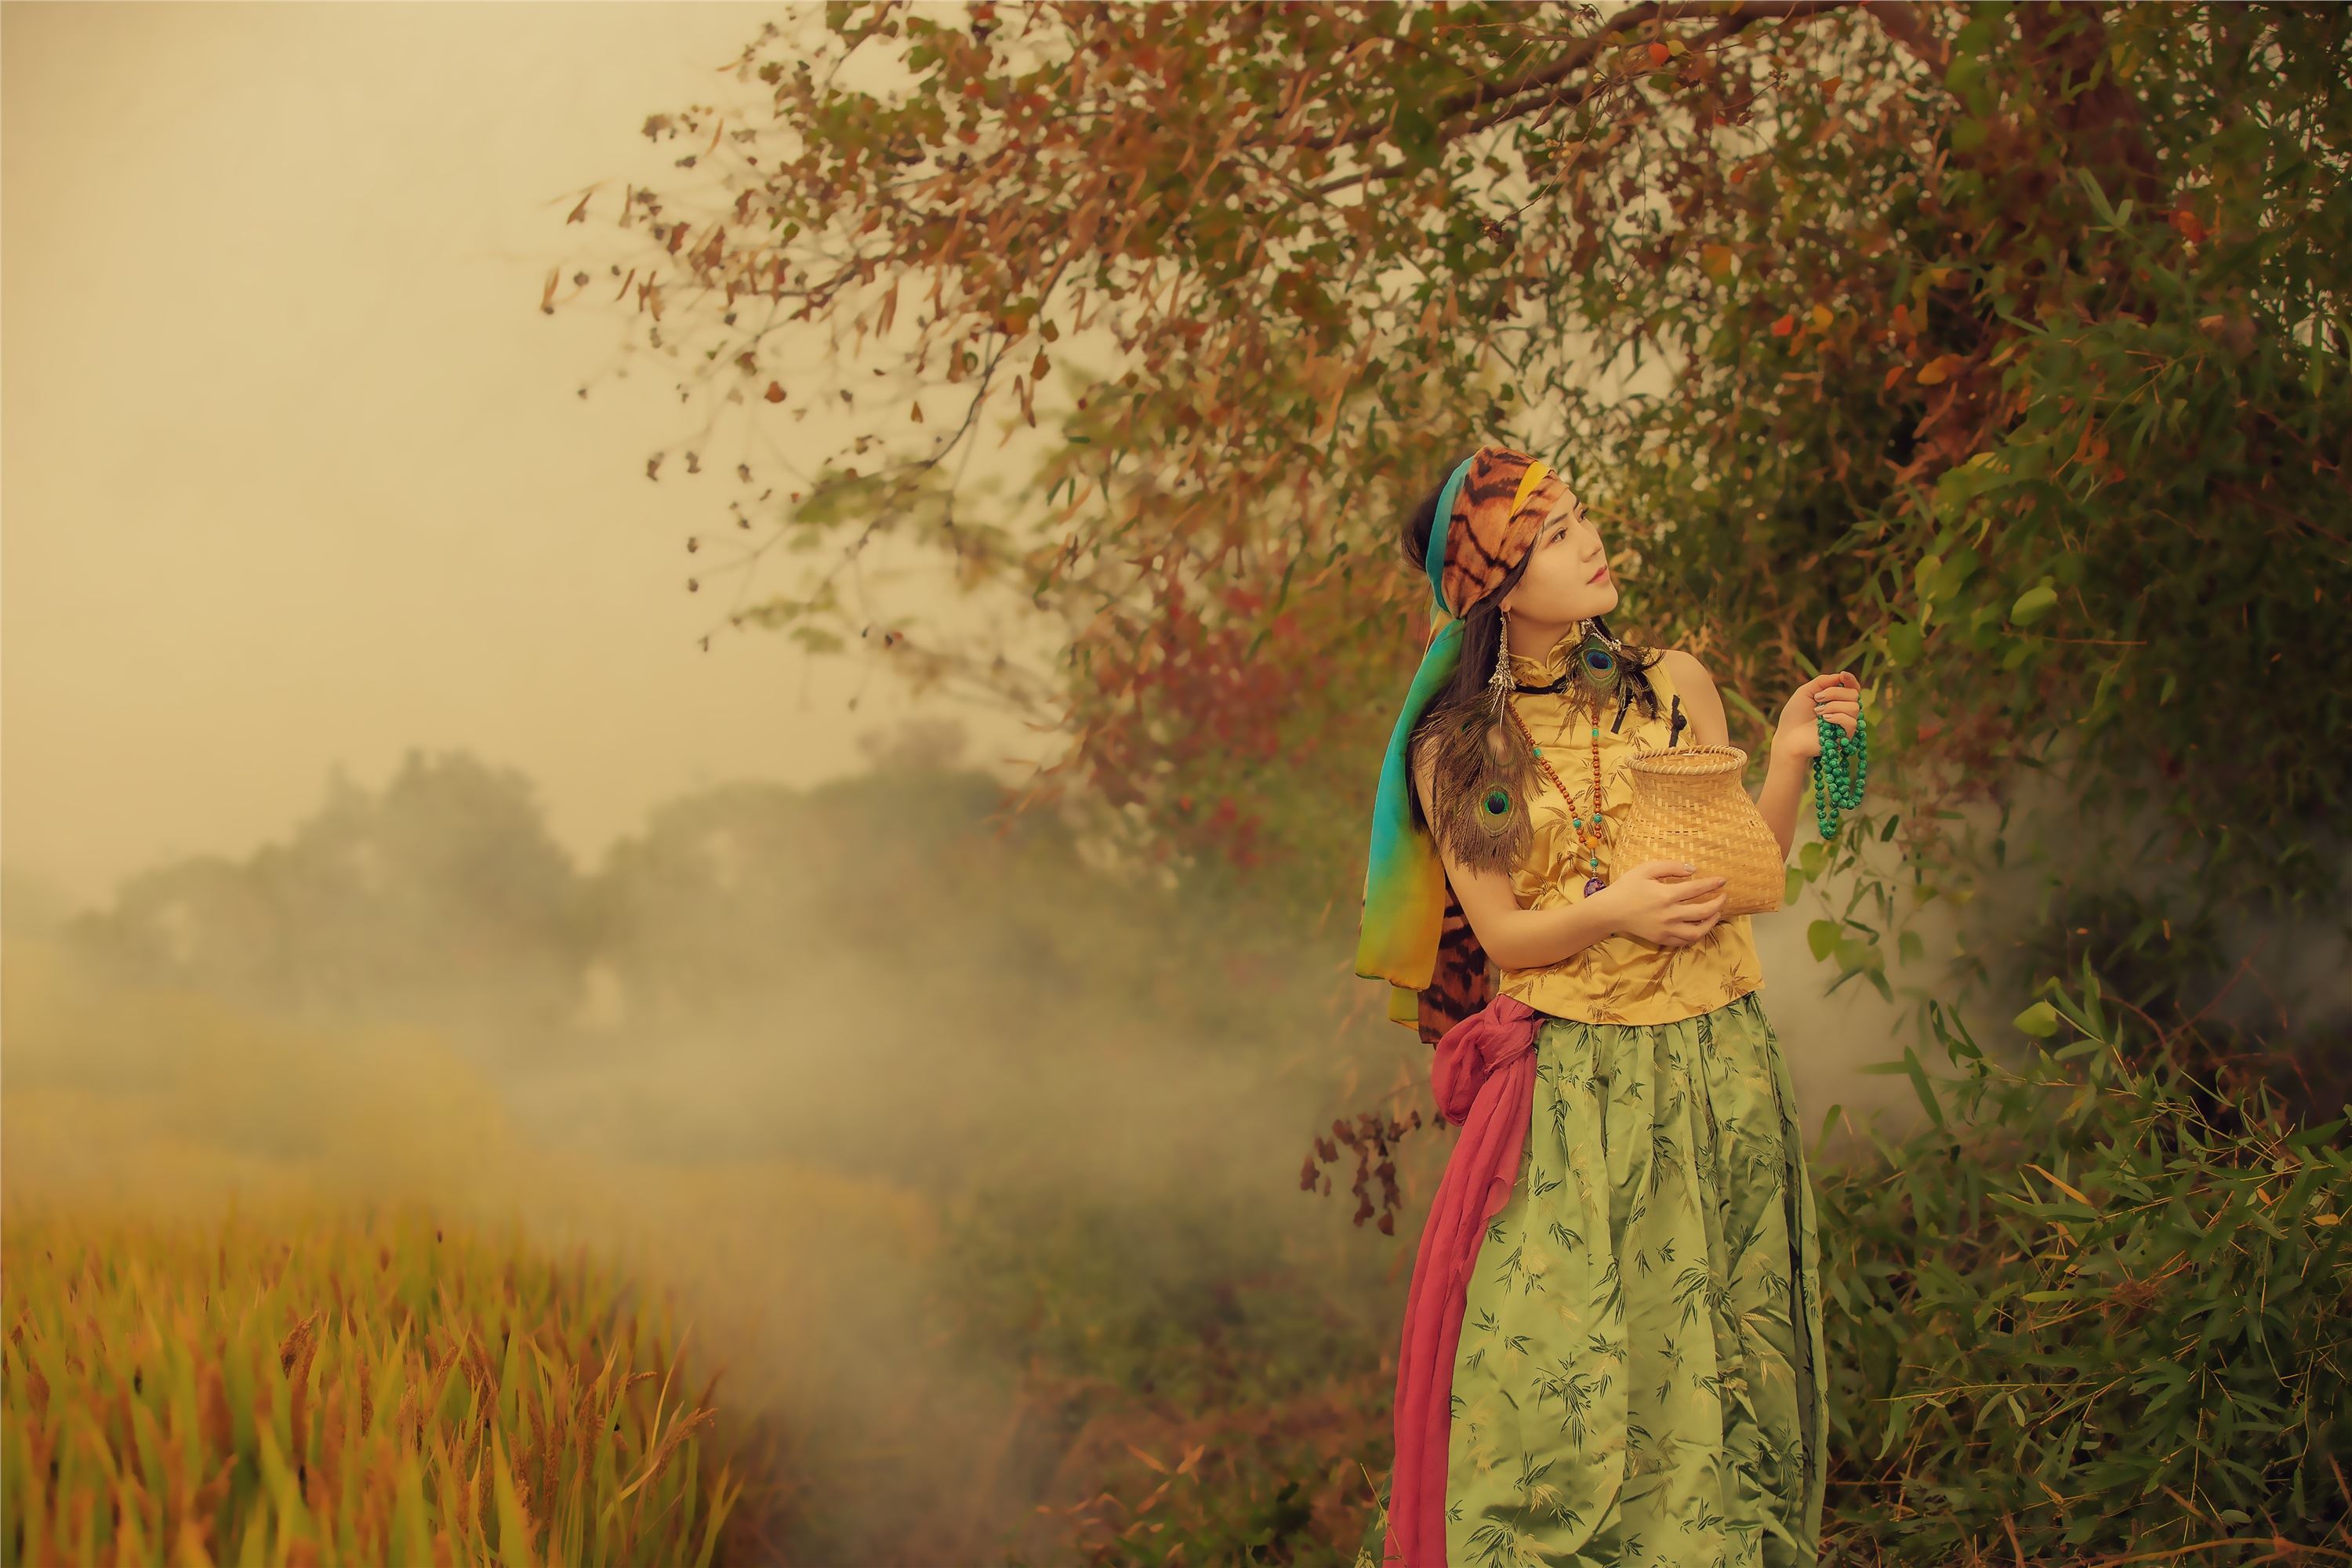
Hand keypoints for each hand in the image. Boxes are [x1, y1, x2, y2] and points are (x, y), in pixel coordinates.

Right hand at [1595, 859, 1728, 949]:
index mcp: (1666, 895)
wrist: (1610, 911)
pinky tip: (1700, 926)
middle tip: (1723, 896)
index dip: (1712, 884)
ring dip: (1711, 922)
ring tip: (1716, 914)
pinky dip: (1696, 934)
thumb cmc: (1627, 887)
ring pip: (1698, 931)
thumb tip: (1693, 870)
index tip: (1722, 880)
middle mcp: (1669, 914)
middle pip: (1703, 911)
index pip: (1697, 889)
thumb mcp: (1645, 869)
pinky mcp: (1662, 939)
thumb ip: (1670, 867)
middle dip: (1718, 903)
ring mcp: (1666, 929)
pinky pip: (1685, 941)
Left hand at [1772, 670, 1860, 762]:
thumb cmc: (1795, 715)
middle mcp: (1844, 710)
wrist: (1788, 736)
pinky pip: (1851, 722)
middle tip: (1817, 698)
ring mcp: (1845, 724)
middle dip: (1834, 692)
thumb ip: (1822, 682)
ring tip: (1818, 712)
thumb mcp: (1805, 692)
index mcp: (1836, 699)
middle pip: (1854, 694)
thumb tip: (1841, 676)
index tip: (1842, 675)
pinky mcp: (1845, 737)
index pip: (1852, 687)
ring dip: (1833, 706)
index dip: (1850, 680)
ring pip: (1854, 707)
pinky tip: (1825, 720)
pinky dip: (1838, 717)